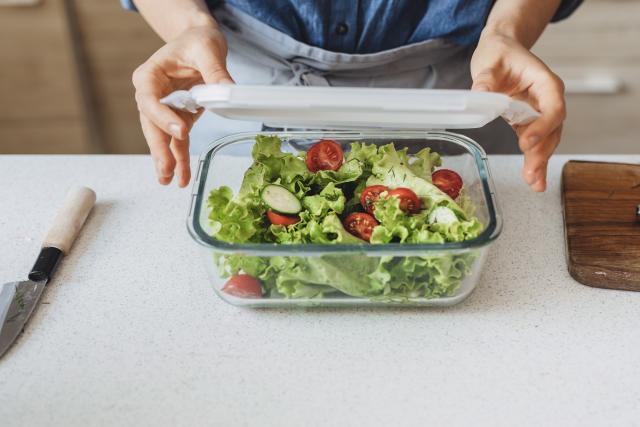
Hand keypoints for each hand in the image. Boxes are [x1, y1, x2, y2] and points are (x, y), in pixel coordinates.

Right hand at [132, 25, 233, 186]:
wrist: (198, 42)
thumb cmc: (197, 41)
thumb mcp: (207, 49)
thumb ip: (215, 70)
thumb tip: (229, 90)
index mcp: (149, 76)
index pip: (150, 99)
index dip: (162, 117)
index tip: (179, 130)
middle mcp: (151, 95)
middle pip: (152, 124)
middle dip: (159, 148)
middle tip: (166, 169)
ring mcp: (163, 110)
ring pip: (162, 138)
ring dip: (167, 159)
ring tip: (170, 180)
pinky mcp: (177, 119)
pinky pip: (177, 141)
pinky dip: (180, 159)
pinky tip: (182, 177)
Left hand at [471, 33, 565, 191]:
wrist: (502, 50)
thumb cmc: (499, 54)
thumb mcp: (488, 63)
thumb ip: (485, 80)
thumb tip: (480, 94)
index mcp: (545, 83)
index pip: (552, 108)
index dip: (542, 127)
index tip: (526, 142)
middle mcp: (548, 99)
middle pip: (552, 129)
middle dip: (542, 153)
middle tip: (531, 174)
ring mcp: (541, 112)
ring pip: (547, 140)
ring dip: (540, 162)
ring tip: (534, 183)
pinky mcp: (530, 122)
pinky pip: (536, 143)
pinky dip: (535, 161)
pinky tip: (535, 181)